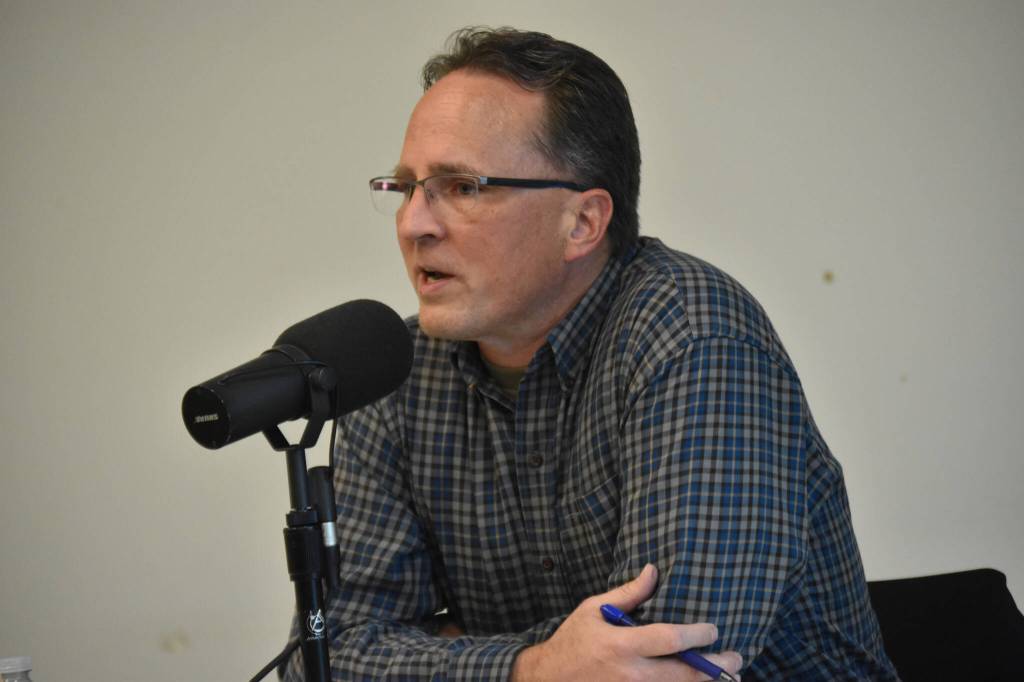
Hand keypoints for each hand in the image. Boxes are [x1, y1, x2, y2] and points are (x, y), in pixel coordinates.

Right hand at [510, 564, 741, 680]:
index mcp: (621, 644)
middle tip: (736, 659)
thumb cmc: (573, 639)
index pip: (668, 640)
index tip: (713, 629)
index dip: (696, 635)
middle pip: (682, 674)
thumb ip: (628, 594)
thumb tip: (653, 571)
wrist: (548, 678)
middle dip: (713, 667)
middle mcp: (630, 673)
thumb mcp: (594, 609)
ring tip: (727, 676)